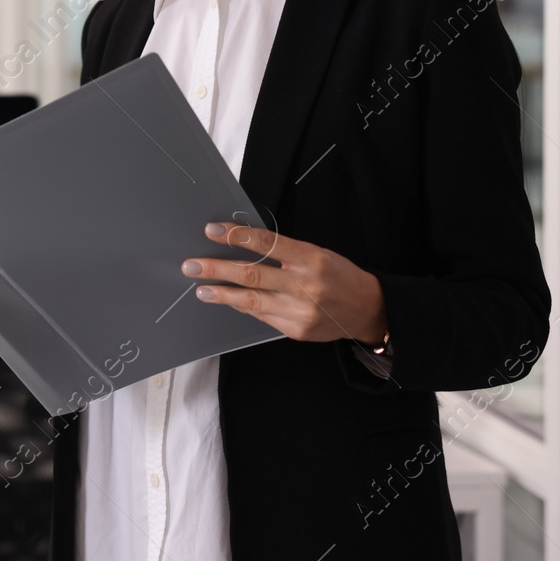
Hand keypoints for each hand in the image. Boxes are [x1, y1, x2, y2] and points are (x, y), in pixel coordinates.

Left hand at [181, 222, 386, 344]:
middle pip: (251, 274)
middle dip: (217, 269)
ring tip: (201, 289)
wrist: (367, 310)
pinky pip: (261, 316)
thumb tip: (244, 246)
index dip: (236, 236)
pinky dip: (243, 307)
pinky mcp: (295, 330)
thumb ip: (284, 252)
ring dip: (221, 294)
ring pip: (250, 300)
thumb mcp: (316, 253)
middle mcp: (304, 285)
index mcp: (310, 258)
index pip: (266, 243)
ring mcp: (299, 310)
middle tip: (192, 265)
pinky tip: (229, 301)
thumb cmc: (339, 275)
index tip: (212, 231)